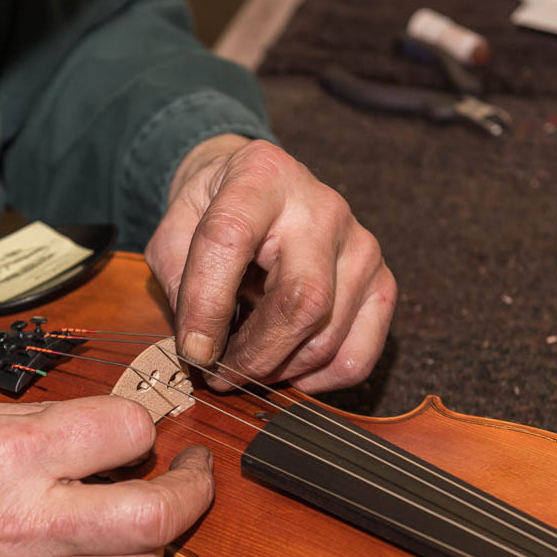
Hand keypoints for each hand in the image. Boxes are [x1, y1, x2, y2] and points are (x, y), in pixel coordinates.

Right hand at [0, 396, 213, 556]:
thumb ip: (35, 422)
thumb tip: (100, 428)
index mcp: (5, 454)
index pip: (125, 431)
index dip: (141, 421)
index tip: (136, 426)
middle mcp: (22, 523)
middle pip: (154, 516)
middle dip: (192, 490)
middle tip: (189, 474)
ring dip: (160, 550)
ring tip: (149, 525)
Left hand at [146, 135, 395, 393]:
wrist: (262, 189)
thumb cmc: (214, 210)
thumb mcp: (175, 228)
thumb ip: (179, 281)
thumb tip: (201, 350)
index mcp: (260, 176)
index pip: (230, 240)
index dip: (205, 305)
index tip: (193, 352)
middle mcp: (322, 207)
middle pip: (302, 299)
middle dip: (255, 355)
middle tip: (219, 377)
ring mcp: (360, 246)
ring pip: (329, 335)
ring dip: (279, 371)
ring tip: (245, 370)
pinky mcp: (381, 281)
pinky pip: (357, 355)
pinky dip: (317, 380)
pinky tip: (285, 369)